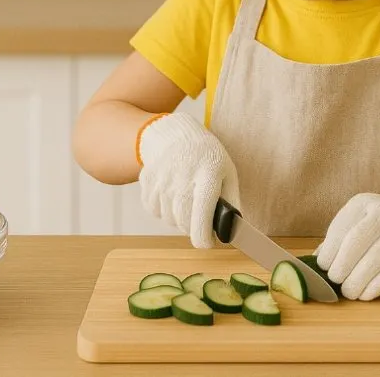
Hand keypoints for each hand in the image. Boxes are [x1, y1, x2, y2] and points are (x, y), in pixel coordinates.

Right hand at [137, 112, 240, 248]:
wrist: (176, 136)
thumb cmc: (207, 157)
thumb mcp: (228, 173)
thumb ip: (232, 202)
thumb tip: (232, 230)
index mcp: (208, 174)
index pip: (202, 213)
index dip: (203, 236)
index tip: (207, 242)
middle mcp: (182, 176)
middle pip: (183, 220)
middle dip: (193, 228)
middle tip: (201, 221)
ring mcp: (162, 179)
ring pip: (168, 218)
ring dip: (179, 219)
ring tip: (187, 202)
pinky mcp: (147, 181)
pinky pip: (154, 210)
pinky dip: (164, 210)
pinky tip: (172, 195)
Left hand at [315, 191, 379, 300]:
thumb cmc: (374, 225)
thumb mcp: (354, 220)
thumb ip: (336, 239)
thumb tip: (313, 264)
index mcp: (363, 204)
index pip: (342, 229)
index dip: (329, 252)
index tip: (323, 266)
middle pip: (356, 244)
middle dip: (341, 267)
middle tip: (334, 280)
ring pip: (374, 261)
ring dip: (356, 282)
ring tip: (348, 291)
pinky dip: (374, 288)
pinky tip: (364, 293)